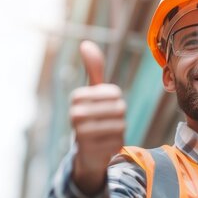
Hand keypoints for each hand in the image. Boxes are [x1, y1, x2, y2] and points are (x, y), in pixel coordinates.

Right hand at [70, 41, 125, 194]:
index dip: (116, 101)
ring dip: (119, 130)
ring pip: (121, 125)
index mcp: (77, 97)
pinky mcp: (91, 150)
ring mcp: (82, 133)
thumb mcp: (92, 93)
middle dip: (119, 117)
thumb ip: (93, 69)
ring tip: (106, 134)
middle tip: (106, 123)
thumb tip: (86, 43)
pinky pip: (118, 141)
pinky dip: (116, 143)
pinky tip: (104, 145)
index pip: (115, 92)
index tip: (103, 108)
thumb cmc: (91, 118)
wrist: (85, 154)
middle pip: (120, 109)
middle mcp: (76, 113)